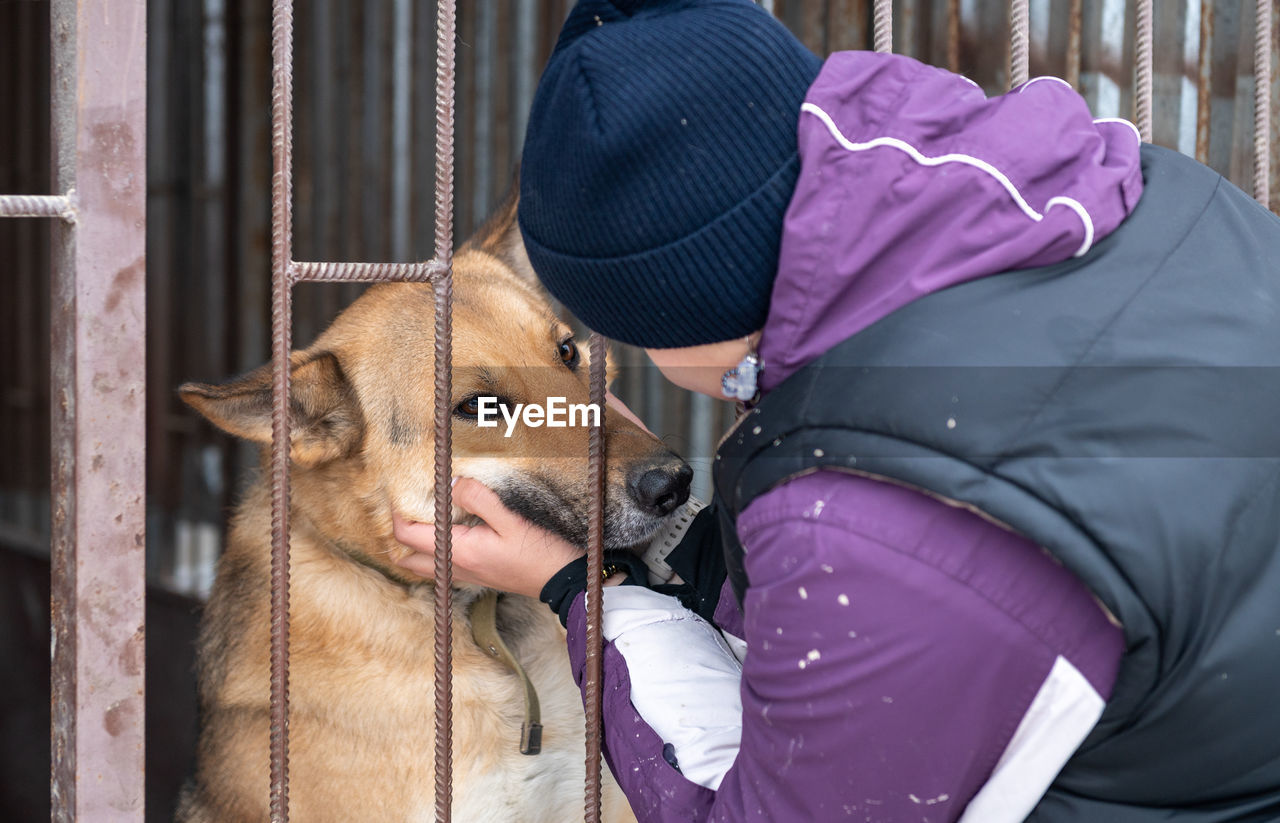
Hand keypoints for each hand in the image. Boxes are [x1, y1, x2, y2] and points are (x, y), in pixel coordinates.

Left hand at [392, 477, 580, 598]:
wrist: (560, 581)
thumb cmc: (538, 552)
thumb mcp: (510, 519)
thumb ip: (477, 498)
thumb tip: (452, 484)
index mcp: (457, 551)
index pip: (407, 536)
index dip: (398, 513)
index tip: (403, 492)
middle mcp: (454, 567)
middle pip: (406, 556)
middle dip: (400, 533)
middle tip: (410, 507)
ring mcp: (464, 575)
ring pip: (421, 565)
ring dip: (414, 545)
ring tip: (425, 518)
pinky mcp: (475, 576)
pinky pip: (440, 567)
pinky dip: (432, 552)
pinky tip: (448, 533)